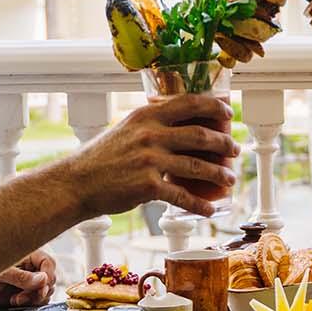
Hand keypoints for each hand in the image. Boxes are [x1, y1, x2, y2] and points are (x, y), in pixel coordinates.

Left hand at [0, 249, 57, 310]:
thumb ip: (21, 277)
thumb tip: (43, 279)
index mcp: (22, 255)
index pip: (47, 262)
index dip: (48, 274)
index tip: (42, 286)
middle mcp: (25, 268)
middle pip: (48, 278)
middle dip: (40, 289)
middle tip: (26, 297)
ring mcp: (23, 282)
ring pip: (44, 290)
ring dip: (34, 298)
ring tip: (17, 300)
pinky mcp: (20, 295)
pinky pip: (35, 300)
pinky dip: (30, 304)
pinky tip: (15, 304)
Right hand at [71, 94, 239, 217]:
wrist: (77, 183)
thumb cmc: (101, 157)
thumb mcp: (125, 129)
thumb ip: (151, 124)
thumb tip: (179, 124)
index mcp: (146, 115)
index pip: (188, 103)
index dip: (213, 106)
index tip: (228, 112)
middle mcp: (150, 134)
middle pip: (200, 135)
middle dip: (223, 143)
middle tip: (235, 149)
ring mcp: (150, 161)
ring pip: (196, 166)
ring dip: (218, 173)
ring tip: (229, 178)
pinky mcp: (147, 187)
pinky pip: (182, 196)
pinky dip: (199, 204)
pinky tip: (210, 208)